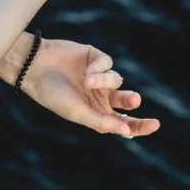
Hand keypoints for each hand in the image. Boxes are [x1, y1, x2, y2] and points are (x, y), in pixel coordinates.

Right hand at [20, 37, 160, 137]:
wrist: (34, 67)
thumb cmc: (52, 94)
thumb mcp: (77, 112)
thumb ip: (101, 122)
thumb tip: (126, 131)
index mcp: (95, 113)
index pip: (123, 122)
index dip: (139, 125)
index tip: (154, 125)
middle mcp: (99, 96)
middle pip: (126, 101)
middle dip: (131, 100)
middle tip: (133, 100)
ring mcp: (98, 76)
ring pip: (117, 79)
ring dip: (104, 81)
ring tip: (86, 81)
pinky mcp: (95, 58)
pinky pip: (108, 63)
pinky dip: (99, 68)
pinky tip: (86, 70)